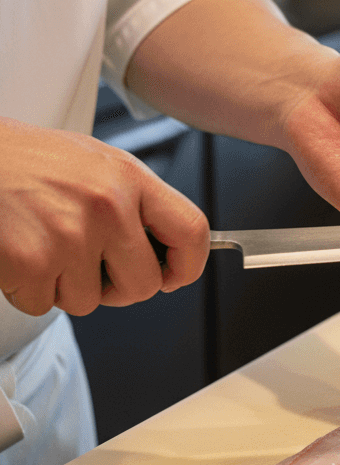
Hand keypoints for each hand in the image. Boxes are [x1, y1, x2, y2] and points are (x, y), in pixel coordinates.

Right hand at [0, 117, 208, 315]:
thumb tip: (165, 245)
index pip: (191, 231)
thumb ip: (135, 201)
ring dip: (67, 286)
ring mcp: (71, 236)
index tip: (175, 275)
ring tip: (48, 245)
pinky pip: (44, 304)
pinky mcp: (32, 263)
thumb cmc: (31, 159)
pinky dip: (30, 289)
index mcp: (129, 178)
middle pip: (144, 285)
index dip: (188, 264)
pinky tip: (23, 254)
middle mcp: (107, 206)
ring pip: (89, 302)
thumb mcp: (98, 163)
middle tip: (95, 269)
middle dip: (120, 288)